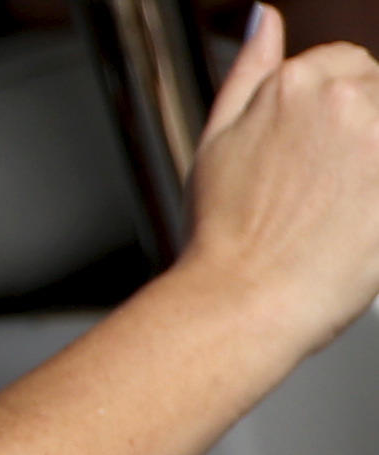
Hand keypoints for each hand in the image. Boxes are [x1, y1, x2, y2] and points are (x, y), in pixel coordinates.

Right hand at [181, 6, 378, 348]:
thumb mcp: (215, 142)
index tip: (318, 155)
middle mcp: (346, 97)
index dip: (333, 112)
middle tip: (328, 190)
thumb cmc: (223, 236)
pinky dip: (378, 193)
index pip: (347, 65)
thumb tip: (264, 17)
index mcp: (296, 83)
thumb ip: (248, 72)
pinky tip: (358, 216)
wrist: (241, 302)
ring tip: (343, 207)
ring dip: (373, 163)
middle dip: (361, 133)